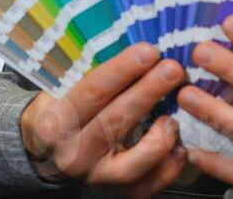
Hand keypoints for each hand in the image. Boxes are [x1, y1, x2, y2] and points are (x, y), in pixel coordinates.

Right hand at [20, 42, 189, 195]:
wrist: (51, 154)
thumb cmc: (70, 110)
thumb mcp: (68, 88)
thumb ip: (102, 74)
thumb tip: (146, 48)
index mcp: (57, 122)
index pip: (92, 92)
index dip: (122, 70)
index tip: (149, 51)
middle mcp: (73, 154)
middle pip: (113, 122)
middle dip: (147, 93)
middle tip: (173, 69)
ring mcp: (96, 178)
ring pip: (130, 166)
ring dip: (158, 139)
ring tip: (174, 117)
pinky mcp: (117, 193)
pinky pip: (146, 187)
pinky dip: (167, 169)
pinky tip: (180, 147)